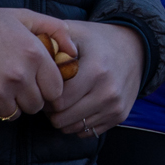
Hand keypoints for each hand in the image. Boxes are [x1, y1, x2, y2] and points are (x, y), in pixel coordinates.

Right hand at [0, 7, 73, 121]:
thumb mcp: (22, 17)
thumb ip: (54, 29)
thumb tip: (74, 50)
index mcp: (33, 55)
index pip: (56, 91)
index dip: (47, 87)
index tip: (36, 81)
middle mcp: (18, 77)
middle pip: (36, 106)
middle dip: (28, 97)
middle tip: (13, 82)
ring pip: (14, 114)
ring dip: (8, 104)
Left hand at [48, 21, 143, 139]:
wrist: (135, 49)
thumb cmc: (98, 40)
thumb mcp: (76, 31)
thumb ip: (52, 40)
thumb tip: (30, 53)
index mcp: (96, 70)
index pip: (57, 100)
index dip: (45, 95)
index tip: (44, 86)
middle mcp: (108, 92)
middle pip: (62, 118)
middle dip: (51, 110)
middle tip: (51, 95)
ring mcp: (115, 106)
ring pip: (73, 128)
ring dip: (63, 118)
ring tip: (65, 100)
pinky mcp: (119, 116)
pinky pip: (87, 132)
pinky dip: (77, 122)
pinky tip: (78, 106)